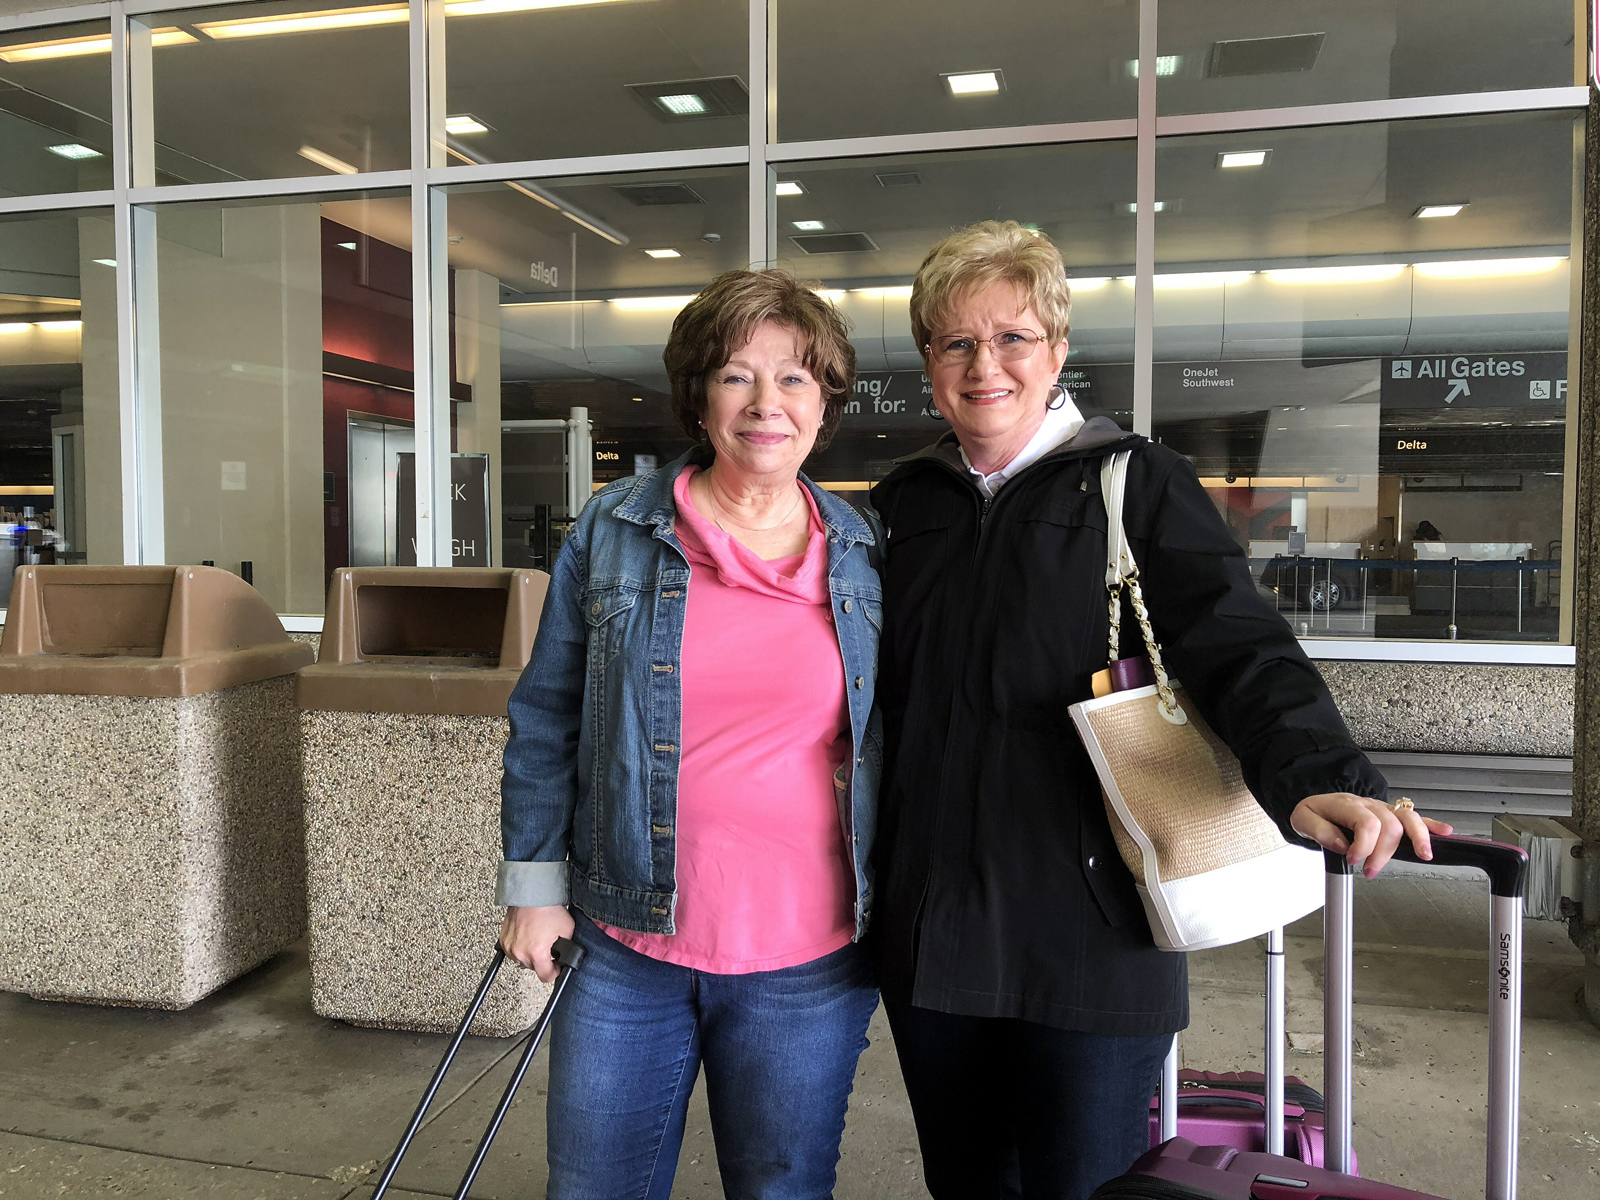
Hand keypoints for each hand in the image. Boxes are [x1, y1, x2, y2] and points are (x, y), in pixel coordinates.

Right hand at [500, 905, 575, 983]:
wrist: (531, 893)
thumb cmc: (547, 908)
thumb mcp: (567, 930)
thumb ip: (568, 948)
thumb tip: (567, 956)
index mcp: (536, 952)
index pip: (546, 977)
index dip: (554, 972)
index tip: (556, 966)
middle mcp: (520, 952)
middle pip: (534, 968)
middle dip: (543, 960)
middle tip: (548, 946)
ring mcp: (510, 946)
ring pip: (523, 960)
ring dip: (530, 954)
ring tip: (538, 939)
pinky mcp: (503, 940)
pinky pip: (513, 951)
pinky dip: (521, 947)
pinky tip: (528, 936)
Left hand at [1289, 792, 1453, 878]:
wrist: (1318, 803)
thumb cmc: (1314, 812)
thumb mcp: (1303, 820)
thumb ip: (1320, 832)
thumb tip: (1341, 845)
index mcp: (1348, 805)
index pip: (1367, 823)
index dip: (1364, 845)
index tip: (1354, 860)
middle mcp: (1369, 805)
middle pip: (1390, 825)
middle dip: (1384, 852)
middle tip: (1371, 871)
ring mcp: (1382, 808)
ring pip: (1408, 818)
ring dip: (1418, 838)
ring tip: (1424, 856)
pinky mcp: (1391, 814)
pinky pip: (1414, 816)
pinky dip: (1431, 825)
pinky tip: (1445, 832)